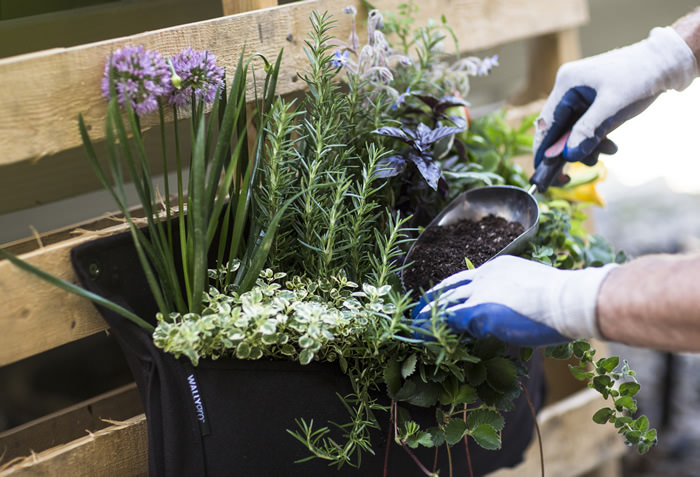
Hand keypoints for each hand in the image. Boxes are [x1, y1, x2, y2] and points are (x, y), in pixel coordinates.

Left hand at [413, 256, 616, 346]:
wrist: (571, 300)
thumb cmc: (564, 299)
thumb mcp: (532, 289)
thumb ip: (513, 296)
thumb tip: (510, 310)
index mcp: (498, 267)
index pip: (465, 278)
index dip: (449, 290)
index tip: (439, 298)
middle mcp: (484, 275)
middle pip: (448, 287)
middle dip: (431, 300)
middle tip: (416, 311)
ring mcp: (480, 292)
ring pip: (444, 302)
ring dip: (426, 315)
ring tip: (412, 326)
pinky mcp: (479, 311)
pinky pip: (447, 319)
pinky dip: (431, 328)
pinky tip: (420, 335)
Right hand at [533, 26, 696, 167]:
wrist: (667, 62)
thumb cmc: (640, 76)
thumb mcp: (613, 106)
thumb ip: (588, 131)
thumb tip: (569, 156)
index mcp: (567, 84)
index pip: (546, 122)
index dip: (543, 148)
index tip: (541, 170)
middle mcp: (569, 89)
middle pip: (558, 129)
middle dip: (570, 149)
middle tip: (576, 171)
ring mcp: (581, 96)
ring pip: (573, 131)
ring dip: (587, 146)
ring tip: (607, 152)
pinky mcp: (593, 103)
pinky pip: (587, 127)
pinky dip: (596, 139)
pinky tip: (611, 145)